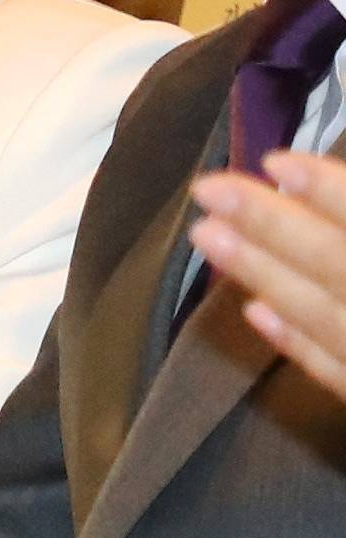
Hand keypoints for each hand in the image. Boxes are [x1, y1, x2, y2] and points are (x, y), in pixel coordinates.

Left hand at [191, 151, 345, 401]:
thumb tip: (322, 180)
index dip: (330, 192)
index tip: (274, 162)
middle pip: (339, 264)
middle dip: (273, 227)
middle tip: (206, 188)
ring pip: (327, 318)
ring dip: (265, 275)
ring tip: (205, 234)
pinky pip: (340, 376)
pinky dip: (297, 343)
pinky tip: (254, 311)